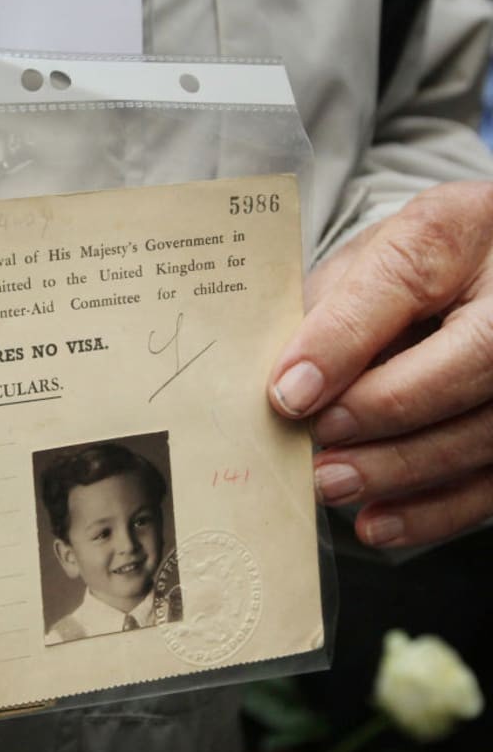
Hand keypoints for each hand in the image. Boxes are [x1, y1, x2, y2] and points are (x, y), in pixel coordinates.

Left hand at [268, 182, 492, 547]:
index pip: (405, 278)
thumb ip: (328, 308)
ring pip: (488, 427)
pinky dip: (435, 510)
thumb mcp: (366, 260)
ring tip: (332, 484)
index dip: (342, 340)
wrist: (480, 273)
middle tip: (316, 444)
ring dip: (402, 468)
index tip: (287, 393)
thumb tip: (278, 381)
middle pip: (471, 358)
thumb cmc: (412, 268)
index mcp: (459, 229)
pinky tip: (379, 522)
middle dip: (383, 411)